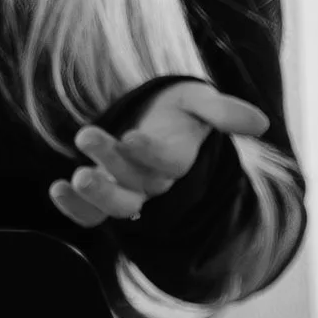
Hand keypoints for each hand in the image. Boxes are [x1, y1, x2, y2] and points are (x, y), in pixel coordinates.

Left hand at [49, 81, 268, 229]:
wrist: (156, 120)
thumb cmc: (180, 110)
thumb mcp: (200, 102)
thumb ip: (224, 111)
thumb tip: (260, 124)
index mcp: (180, 162)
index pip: (169, 165)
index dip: (151, 154)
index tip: (131, 135)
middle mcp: (155, 184)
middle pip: (137, 187)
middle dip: (111, 166)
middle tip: (86, 136)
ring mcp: (129, 193)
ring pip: (116, 205)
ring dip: (94, 193)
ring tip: (75, 176)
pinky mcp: (105, 197)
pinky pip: (91, 215)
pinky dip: (73, 208)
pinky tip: (57, 189)